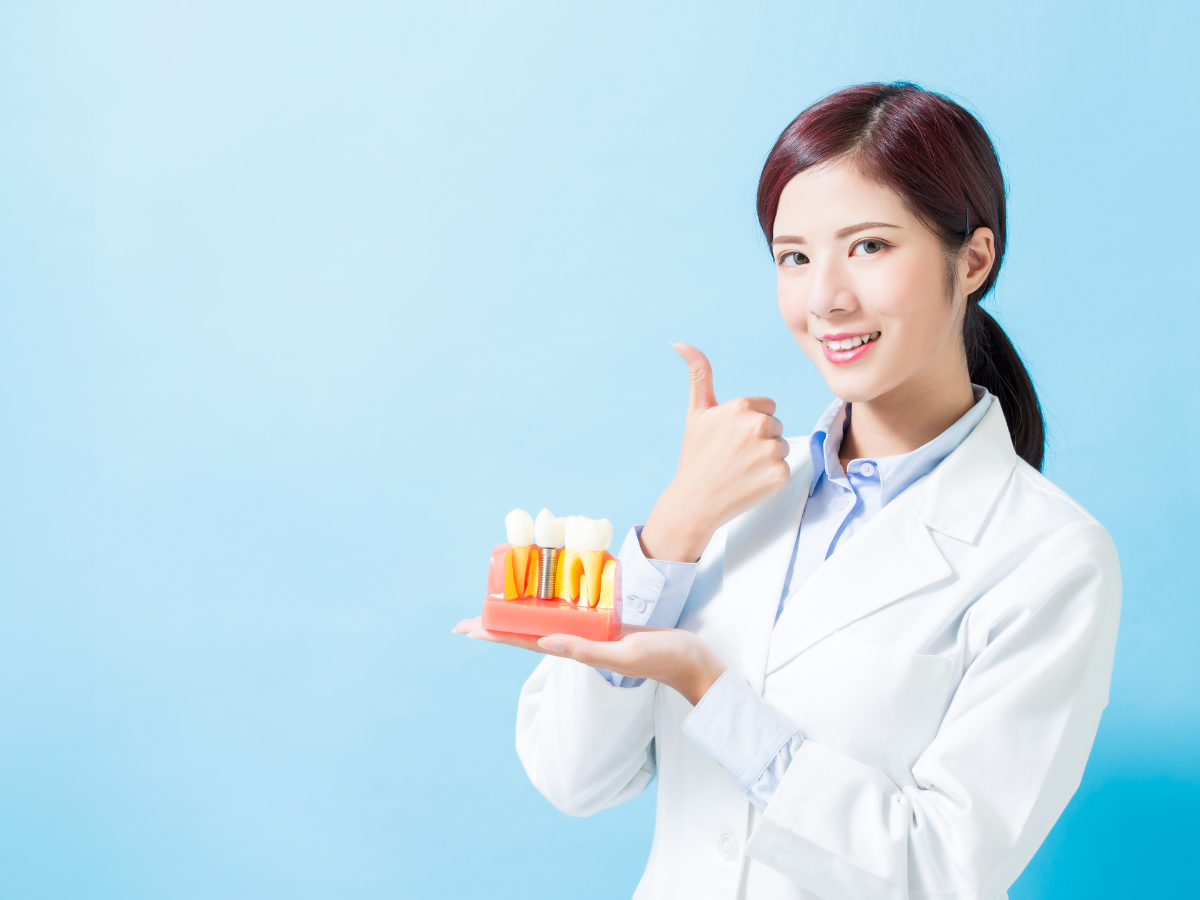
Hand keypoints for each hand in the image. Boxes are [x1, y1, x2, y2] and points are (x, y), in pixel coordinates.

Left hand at [452, 617, 726, 706]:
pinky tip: (547, 595)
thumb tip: (545, 642)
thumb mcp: (624, 653)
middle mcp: (577, 641)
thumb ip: (587, 650)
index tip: (466, 629)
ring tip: (499, 603)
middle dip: (499, 625)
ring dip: (523, 613)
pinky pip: (571, 611)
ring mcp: (591, 632)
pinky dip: (554, 603)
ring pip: (547, 620)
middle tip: (469, 617)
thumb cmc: (661, 658)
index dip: (495, 635)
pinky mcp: (606, 623)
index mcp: (576, 649)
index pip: (525, 641)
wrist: (692, 661)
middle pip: (528, 631)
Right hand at [640, 343, 790, 562]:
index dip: (750, 424)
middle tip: (735, 456)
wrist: (694, 502)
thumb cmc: (696, 456)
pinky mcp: (780, 475)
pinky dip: (771, 478)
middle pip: (776, 426)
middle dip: (760, 440)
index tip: (731, 439)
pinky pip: (785, 468)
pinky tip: (750, 483)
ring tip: (742, 470)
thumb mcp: (696, 413)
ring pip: (782, 446)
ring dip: (767, 458)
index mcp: (741, 406)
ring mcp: (770, 451)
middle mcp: (758, 425)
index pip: (767, 407)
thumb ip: (698, 375)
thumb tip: (680, 341)